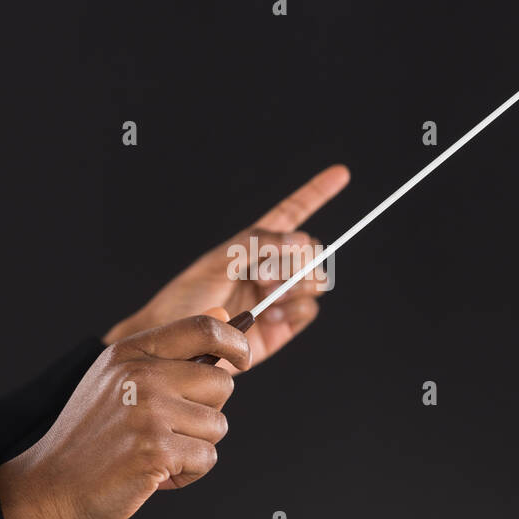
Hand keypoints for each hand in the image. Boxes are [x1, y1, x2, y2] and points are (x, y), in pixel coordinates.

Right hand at [0, 309, 250, 518]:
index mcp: (130, 353)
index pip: (203, 328)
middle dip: (207, 412)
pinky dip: (188, 473)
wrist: (50, 487)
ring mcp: (148, 412)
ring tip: (157, 452)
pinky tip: (156, 473)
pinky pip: (206, 459)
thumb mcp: (119, 378)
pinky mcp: (155, 450)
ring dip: (195, 447)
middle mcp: (140, 375)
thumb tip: (224, 316)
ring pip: (217, 425)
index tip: (241, 359)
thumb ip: (171, 350)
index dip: (236, 342)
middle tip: (172, 429)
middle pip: (221, 383)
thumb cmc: (91, 437)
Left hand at [103, 164, 349, 371]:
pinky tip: (270, 315)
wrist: (177, 345)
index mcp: (255, 245)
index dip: (316, 193)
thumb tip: (302, 239)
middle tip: (264, 274)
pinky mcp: (284, 327)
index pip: (292, 213)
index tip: (340, 174)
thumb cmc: (186, 299)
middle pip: (311, 250)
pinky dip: (294, 310)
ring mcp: (280, 297)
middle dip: (298, 258)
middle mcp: (272, 268)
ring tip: (267, 295)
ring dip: (297, 284)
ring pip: (316, 280)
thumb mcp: (217, 260)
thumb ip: (257, 243)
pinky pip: (308, 310)